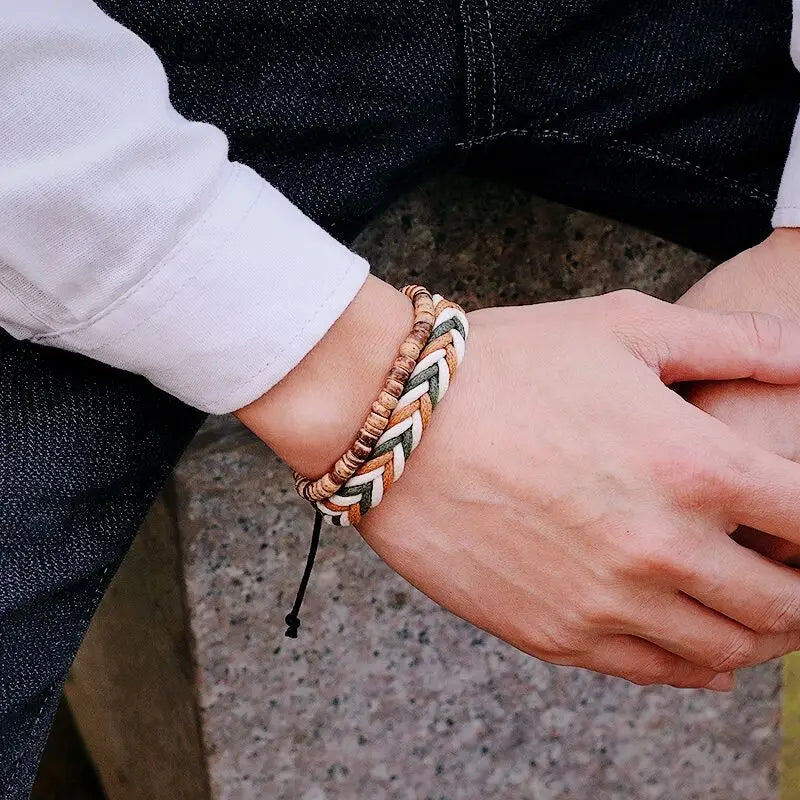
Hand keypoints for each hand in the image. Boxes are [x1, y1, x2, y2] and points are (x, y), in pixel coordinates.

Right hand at [358, 290, 799, 689]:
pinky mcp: (553, 635)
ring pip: (728, 651)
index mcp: (694, 466)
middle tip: (786, 564)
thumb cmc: (506, 363)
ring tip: (748, 602)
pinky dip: (696, 665)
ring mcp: (606, 603)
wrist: (392, 419)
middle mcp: (661, 549)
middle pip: (787, 605)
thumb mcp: (625, 327)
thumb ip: (736, 342)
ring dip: (759, 633)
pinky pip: (655, 673)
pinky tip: (695, 644)